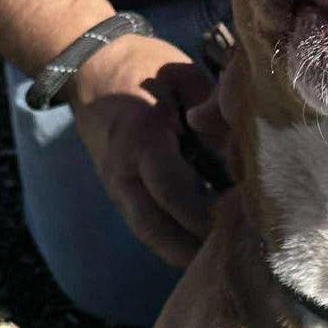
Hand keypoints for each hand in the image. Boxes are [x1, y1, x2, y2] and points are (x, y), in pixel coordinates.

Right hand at [69, 33, 218, 266]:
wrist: (88, 67)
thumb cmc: (144, 68)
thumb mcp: (182, 76)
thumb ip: (212, 111)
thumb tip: (238, 150)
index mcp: (141, 138)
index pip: (172, 191)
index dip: (204, 215)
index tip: (239, 224)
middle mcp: (122, 170)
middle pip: (154, 228)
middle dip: (192, 248)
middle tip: (235, 257)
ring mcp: (115, 185)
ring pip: (147, 233)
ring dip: (182, 252)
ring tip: (222, 260)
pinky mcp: (117, 192)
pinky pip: (144, 226)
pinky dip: (172, 240)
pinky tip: (202, 247)